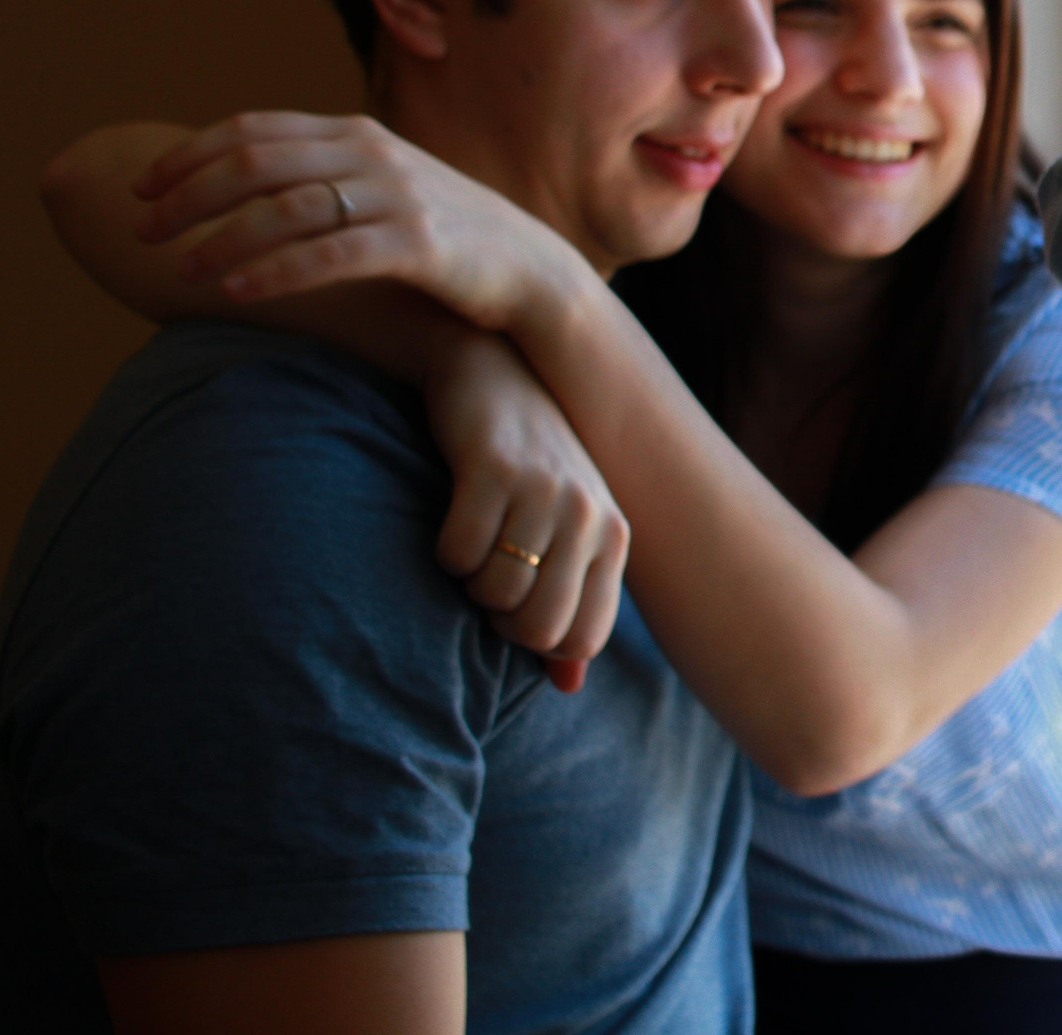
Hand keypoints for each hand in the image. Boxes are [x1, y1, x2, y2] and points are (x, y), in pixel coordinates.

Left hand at [131, 112, 581, 333]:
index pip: (254, 130)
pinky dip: (276, 272)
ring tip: (182, 270)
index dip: (189, 156)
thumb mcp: (385, 189)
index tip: (144, 188)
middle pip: (257, 164)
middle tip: (143, 230)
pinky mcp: (419, 245)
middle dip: (189, 196)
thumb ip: (328, 176)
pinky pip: (330, 255)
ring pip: (287, 209)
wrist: (531, 272)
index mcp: (359, 135)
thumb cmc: (447, 239)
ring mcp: (399, 198)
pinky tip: (238, 291)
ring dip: (223, 239)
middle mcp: (374, 156)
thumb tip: (245, 184)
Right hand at [422, 331, 627, 688]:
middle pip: (538, 628)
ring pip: (495, 593)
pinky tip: (454, 519)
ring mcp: (544, 492)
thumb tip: (569, 685)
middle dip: (500, 620)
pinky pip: (458, 554)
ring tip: (476, 541)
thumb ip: (572, 602)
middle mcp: (589, 515)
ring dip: (470, 582)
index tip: (518, 609)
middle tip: (488, 579)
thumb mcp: (566, 529)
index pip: (583, 639)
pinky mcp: (492, 471)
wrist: (496, 374)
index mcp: (615, 535)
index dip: (538, 643)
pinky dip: (446, 551)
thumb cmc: (531, 467)